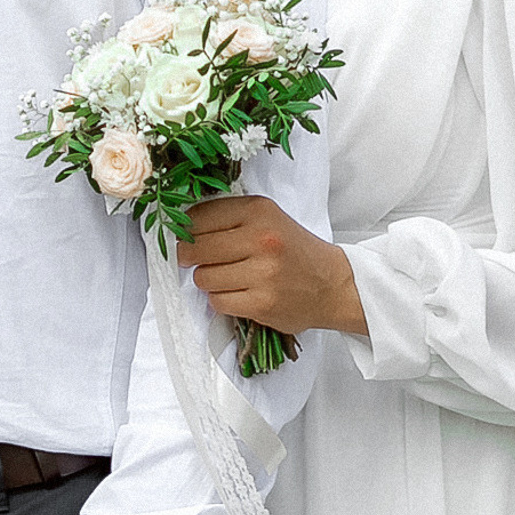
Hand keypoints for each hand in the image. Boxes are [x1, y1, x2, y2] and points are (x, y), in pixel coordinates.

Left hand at [183, 195, 365, 337]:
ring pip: (203, 278)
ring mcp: (262, 273)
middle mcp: (261, 239)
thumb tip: (181, 228)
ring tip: (228, 278)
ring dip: (208, 281)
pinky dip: (221, 301)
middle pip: (196, 248)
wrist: (333, 284)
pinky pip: (217, 302)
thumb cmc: (294, 250)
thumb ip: (229, 218)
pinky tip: (238, 294)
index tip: (186, 237)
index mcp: (259, 210)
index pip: (199, 216)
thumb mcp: (268, 219)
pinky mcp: (262, 303)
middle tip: (199, 260)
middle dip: (190, 256)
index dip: (185, 229)